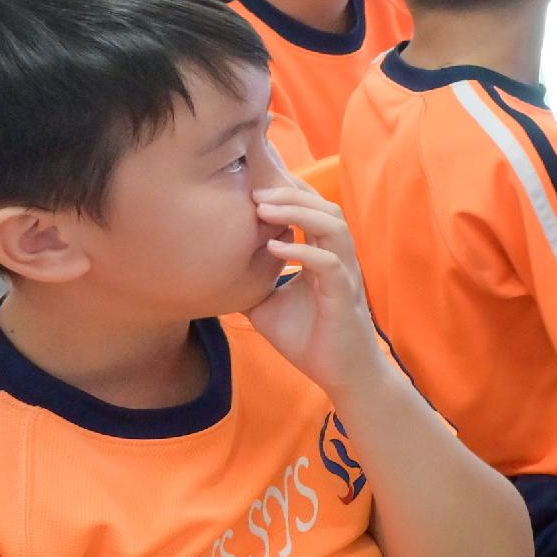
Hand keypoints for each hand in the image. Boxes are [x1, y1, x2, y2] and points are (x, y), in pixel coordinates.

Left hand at [242, 180, 385, 391]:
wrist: (339, 373)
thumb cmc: (307, 337)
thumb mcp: (266, 302)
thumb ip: (251, 280)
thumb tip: (212, 268)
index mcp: (324, 255)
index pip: (313, 210)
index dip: (289, 191)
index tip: (255, 183)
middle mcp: (338, 258)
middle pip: (325, 207)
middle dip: (290, 193)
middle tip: (254, 192)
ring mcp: (344, 275)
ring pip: (334, 226)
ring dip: (299, 213)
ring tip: (264, 210)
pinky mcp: (343, 296)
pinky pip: (329, 264)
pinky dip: (303, 252)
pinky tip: (274, 249)